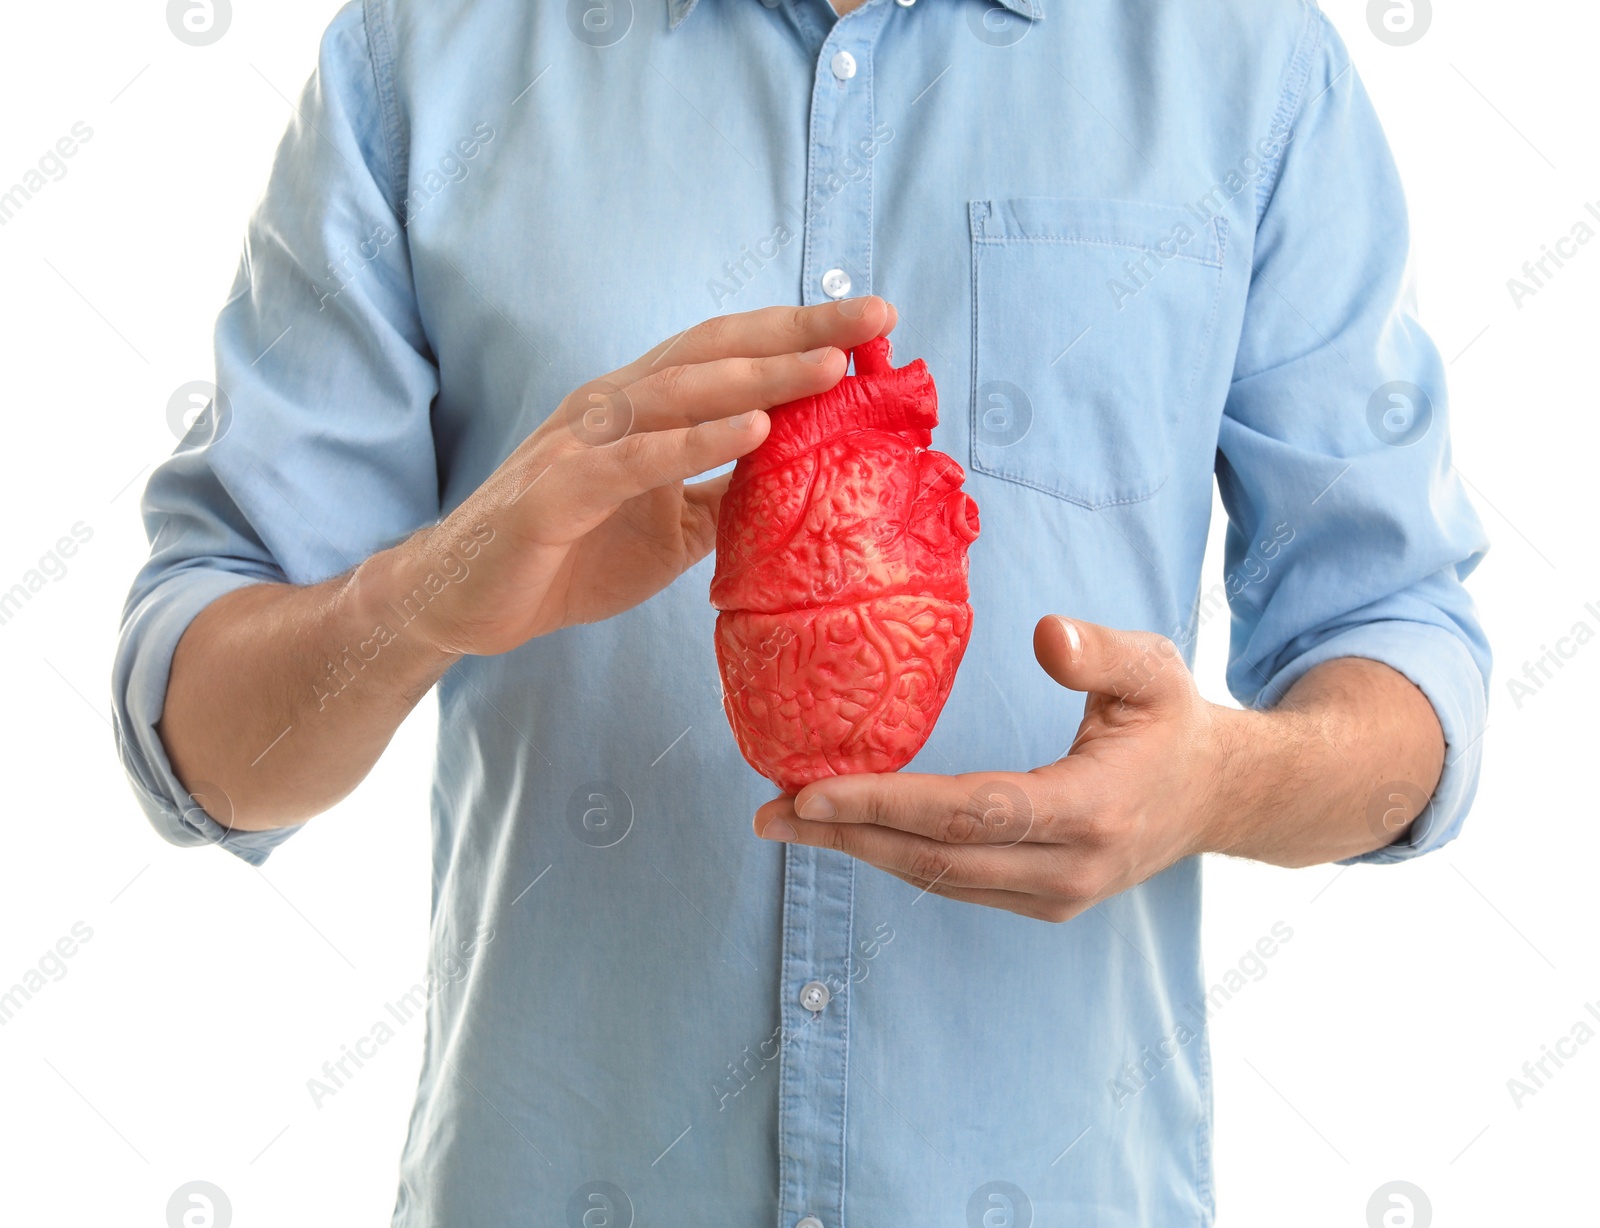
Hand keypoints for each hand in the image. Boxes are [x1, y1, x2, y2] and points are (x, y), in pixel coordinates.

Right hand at [367, 296, 897, 656]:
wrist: (466, 602)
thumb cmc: (569, 553)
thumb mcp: (672, 528)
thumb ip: (727, 498)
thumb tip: (802, 487)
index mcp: (642, 407)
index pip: (730, 354)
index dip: (798, 333)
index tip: (876, 323)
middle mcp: (613, 406)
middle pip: (715, 352)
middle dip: (797, 332)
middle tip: (875, 317)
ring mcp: (581, 443)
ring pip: (677, 392)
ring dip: (757, 377)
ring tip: (828, 365)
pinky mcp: (555, 492)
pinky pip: (633, 460)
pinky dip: (693, 442)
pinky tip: (752, 433)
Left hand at [752, 616, 1238, 921]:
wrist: (1219, 797)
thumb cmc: (1174, 721)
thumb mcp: (1153, 669)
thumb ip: (1100, 652)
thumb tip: (1043, 632)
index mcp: (1091, 808)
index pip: (971, 812)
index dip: (887, 804)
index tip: (813, 792)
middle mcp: (1068, 868)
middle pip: (936, 859)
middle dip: (846, 836)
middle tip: (768, 811)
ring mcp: (1055, 896)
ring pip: (937, 880)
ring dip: (859, 851)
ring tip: (787, 819)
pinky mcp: (1042, 903)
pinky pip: (954, 884)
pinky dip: (895, 858)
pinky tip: (848, 832)